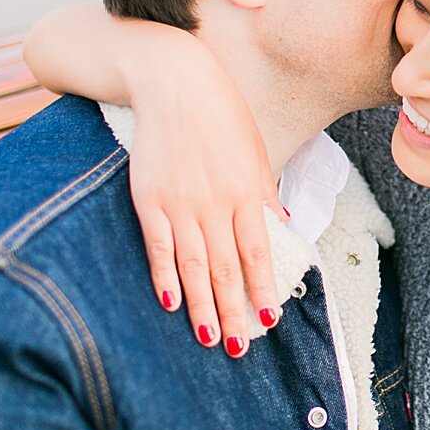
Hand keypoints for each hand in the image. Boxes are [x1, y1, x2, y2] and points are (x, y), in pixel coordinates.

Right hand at [124, 41, 287, 358]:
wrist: (173, 81)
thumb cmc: (220, 114)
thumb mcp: (253, 150)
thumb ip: (263, 192)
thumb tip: (281, 227)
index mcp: (246, 191)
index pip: (257, 252)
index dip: (262, 288)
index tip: (268, 320)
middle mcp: (215, 203)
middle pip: (227, 268)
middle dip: (234, 311)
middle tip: (239, 348)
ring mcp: (180, 203)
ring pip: (195, 266)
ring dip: (203, 306)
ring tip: (210, 338)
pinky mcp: (149, 199)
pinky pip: (159, 247)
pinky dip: (165, 277)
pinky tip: (172, 304)